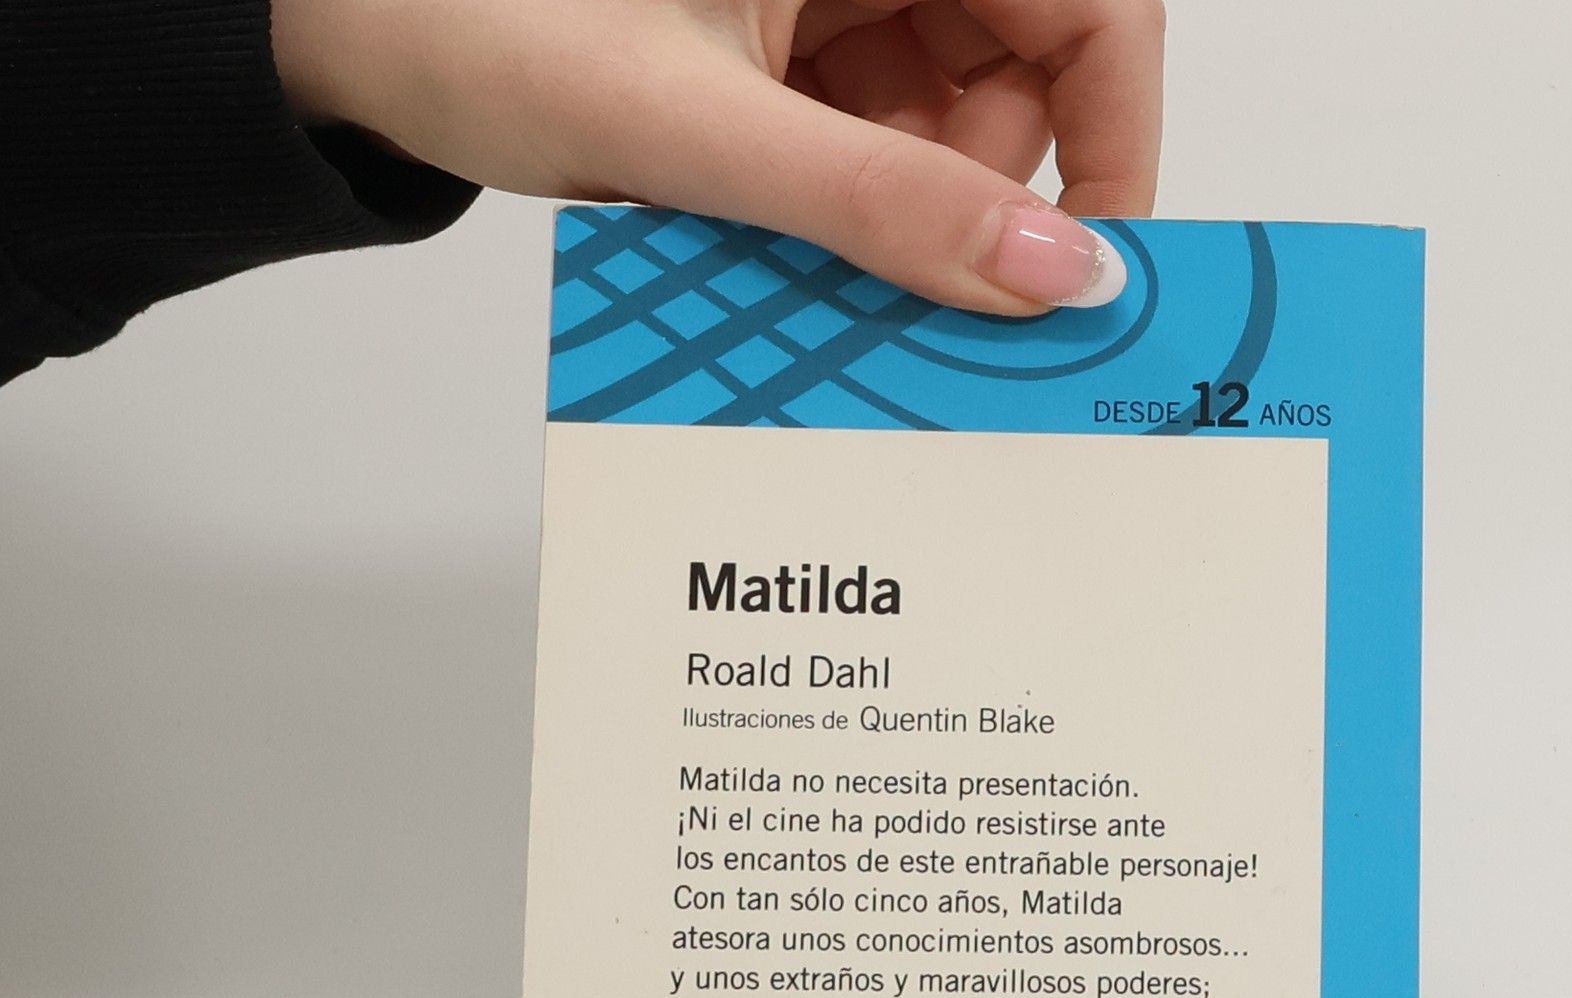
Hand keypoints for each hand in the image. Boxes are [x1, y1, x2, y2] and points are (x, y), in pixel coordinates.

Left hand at [272, 0, 1162, 312]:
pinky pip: (881, 145)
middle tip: (917, 299)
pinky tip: (788, 246)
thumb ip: (883, 206)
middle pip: (1027, 75)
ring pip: (955, 125)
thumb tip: (1051, 277)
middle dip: (985, 201)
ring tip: (807, 264)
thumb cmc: (483, 21)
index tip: (1094, 270)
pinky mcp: (795, 53)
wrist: (359, 34)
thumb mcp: (704, 130)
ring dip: (910, 221)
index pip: (1091, 4)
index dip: (1117, 138)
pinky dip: (857, 216)